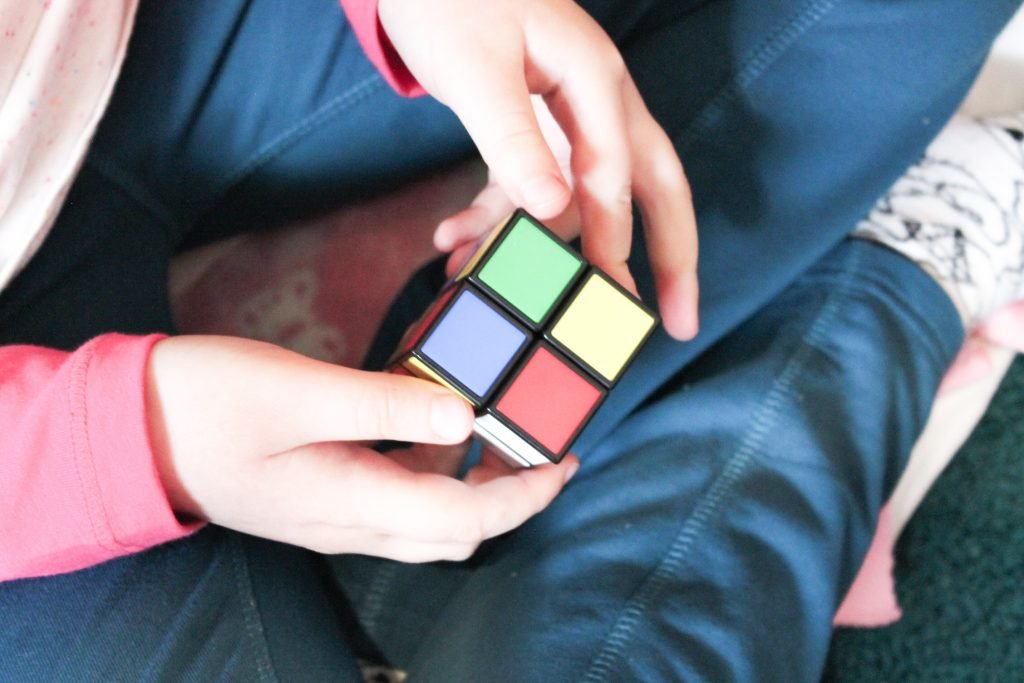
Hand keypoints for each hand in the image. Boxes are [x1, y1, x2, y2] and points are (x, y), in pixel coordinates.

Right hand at [146, 335, 578, 561]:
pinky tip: (439, 425)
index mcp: (352, 502)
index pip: (466, 519)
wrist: (132, 432)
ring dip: (476, 486)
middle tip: (541, 442)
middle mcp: (352, 524)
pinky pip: (400, 500)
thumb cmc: (207, 404)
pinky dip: (437, 473)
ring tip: (503, 430)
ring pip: (431, 523)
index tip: (564, 458)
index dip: (524, 494)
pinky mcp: (324, 497)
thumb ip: (385, 406)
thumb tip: (466, 412)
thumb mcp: (298, 393)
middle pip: (457, 533)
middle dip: (511, 496)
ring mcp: (336, 516)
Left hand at [379, 0, 698, 339]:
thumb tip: (555, 209)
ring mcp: (570, 114)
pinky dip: (499, 217)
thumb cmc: (450, 1)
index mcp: (593, 78)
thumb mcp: (477, 71)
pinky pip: (532, 184)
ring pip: (582, 197)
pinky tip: (455, 241)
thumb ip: (514, 139)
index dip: (613, 239)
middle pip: (653, 185)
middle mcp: (596, 99)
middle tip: (681, 321)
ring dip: (541, 247)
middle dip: (669, 256)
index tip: (606, 296)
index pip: (615, 172)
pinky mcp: (535, 125)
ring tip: (490, 285)